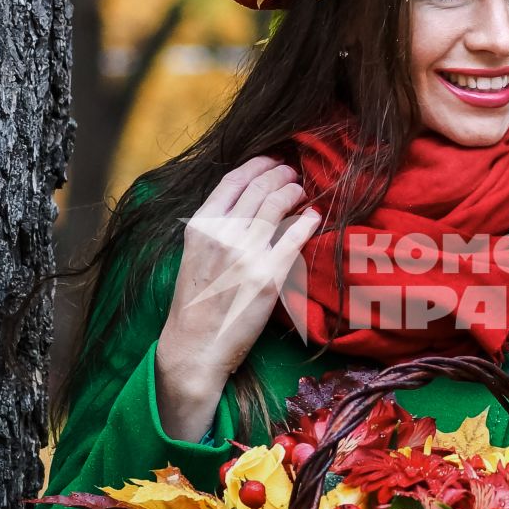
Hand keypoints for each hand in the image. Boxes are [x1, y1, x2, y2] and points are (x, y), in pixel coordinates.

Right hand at [154, 156, 321, 441]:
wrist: (195, 347)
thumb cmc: (195, 305)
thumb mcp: (194, 255)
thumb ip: (214, 228)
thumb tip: (245, 204)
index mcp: (200, 226)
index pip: (233, 180)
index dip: (257, 165)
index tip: (272, 161)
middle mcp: (222, 234)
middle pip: (259, 187)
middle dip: (280, 174)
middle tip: (293, 173)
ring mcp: (246, 253)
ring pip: (278, 204)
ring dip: (294, 191)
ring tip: (301, 190)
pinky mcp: (269, 276)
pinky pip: (296, 236)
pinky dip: (309, 220)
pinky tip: (314, 216)